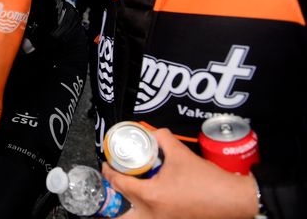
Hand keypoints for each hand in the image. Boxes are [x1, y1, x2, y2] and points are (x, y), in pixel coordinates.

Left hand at [102, 128, 257, 218]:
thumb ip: (163, 138)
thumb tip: (153, 133)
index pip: (119, 184)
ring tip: (128, 193)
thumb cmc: (208, 181)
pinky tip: (148, 199)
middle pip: (121, 212)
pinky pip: (151, 218)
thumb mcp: (181, 153)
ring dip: (129, 208)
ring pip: (136, 218)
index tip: (108, 165)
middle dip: (113, 200)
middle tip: (112, 184)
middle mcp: (154, 214)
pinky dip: (144, 211)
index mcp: (151, 196)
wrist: (233, 200)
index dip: (109, 172)